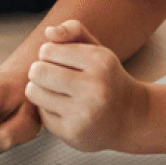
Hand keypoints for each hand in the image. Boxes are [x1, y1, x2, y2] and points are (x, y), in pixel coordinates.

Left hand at [23, 22, 148, 153]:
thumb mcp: (97, 50)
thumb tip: (49, 31)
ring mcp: (84, 113)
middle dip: (39, 71)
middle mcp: (95, 88)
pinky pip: (41, 115)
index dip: (49, 54)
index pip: (47, 50)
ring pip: (34, 92)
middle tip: (52, 77)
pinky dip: (48, 111)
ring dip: (40, 90)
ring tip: (56, 92)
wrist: (131, 118)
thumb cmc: (107, 79)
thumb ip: (74, 31)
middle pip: (37, 71)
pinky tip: (66, 111)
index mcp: (100, 61)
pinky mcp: (73, 133)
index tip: (62, 61)